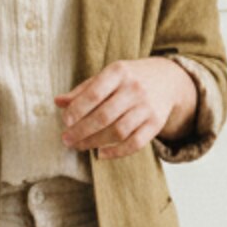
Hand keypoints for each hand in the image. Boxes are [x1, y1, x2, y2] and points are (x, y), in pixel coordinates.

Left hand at [57, 57, 194, 159]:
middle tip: (66, 140)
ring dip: (95, 142)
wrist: (168, 79)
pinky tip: (101, 154)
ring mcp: (147, 107)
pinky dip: (116, 152)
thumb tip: (58, 102)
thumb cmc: (129, 78)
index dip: (77, 109)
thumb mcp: (108, 76)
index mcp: (119, 72)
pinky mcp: (156, 123)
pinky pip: (135, 143)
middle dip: (81, 131)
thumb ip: (83, 90)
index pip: (94, 93)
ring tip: (79, 146)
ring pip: (118, 131)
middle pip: (104, 116)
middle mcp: (135, 88)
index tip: (65, 121)